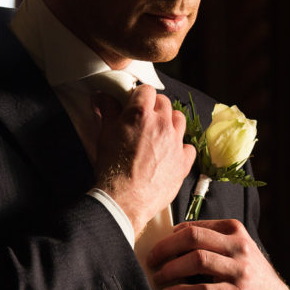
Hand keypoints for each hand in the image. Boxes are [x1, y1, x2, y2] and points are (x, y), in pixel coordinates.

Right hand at [92, 84, 195, 239]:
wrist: (125, 199)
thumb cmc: (112, 169)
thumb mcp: (104, 136)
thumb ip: (107, 112)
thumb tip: (101, 97)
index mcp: (140, 114)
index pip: (146, 90)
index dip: (139, 96)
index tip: (135, 103)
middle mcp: (161, 124)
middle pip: (164, 103)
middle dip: (155, 107)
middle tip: (144, 119)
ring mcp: (175, 143)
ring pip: (179, 119)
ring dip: (170, 122)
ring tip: (159, 133)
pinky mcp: (183, 161)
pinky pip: (188, 146)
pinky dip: (180, 147)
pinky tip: (170, 153)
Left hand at [148, 219, 289, 289]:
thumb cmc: (247, 273)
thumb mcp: (234, 248)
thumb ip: (210, 240)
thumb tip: (172, 237)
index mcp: (233, 230)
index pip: (195, 227)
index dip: (171, 237)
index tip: (158, 247)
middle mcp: (238, 246)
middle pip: (193, 239)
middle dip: (166, 248)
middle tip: (151, 260)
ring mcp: (239, 270)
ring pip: (197, 261)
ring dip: (171, 269)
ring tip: (159, 277)